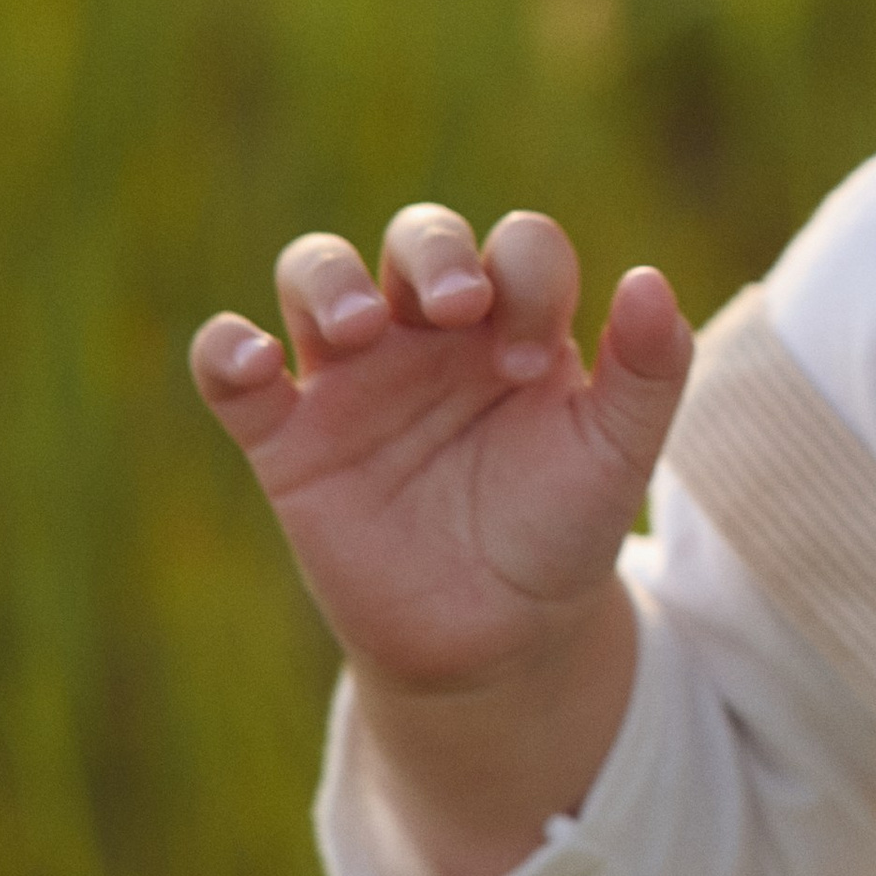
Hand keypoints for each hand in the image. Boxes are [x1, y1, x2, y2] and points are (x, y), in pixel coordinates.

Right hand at [192, 205, 690, 698]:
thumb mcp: (619, 456)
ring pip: (315, 274)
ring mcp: (354, 380)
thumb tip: (651, 279)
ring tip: (358, 327)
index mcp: (514, 323)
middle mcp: (430, 334)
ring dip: (327, 278)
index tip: (535, 366)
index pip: (517, 247)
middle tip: (456, 307)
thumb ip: (650, 371)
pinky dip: (224, 350)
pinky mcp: (289, 441)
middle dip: (432, 249)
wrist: (496, 640)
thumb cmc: (560, 531)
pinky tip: (252, 359)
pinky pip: (231, 373)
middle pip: (416, 235)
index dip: (528, 280)